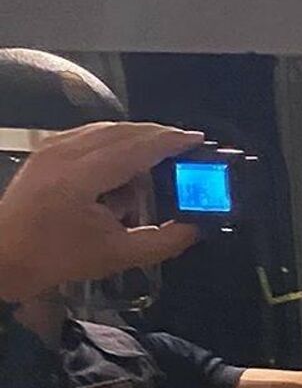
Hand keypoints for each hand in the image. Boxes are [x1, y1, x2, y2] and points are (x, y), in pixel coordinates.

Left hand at [0, 123, 204, 302]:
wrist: (3, 258)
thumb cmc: (52, 258)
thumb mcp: (117, 255)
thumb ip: (162, 242)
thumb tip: (192, 229)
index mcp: (80, 178)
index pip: (135, 147)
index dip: (170, 141)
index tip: (196, 140)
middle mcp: (63, 155)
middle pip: (122, 130)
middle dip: (157, 135)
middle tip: (184, 147)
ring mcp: (51, 150)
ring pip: (104, 129)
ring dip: (135, 138)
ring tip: (157, 159)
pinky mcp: (45, 153)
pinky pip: (87, 135)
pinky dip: (112, 142)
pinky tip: (123, 164)